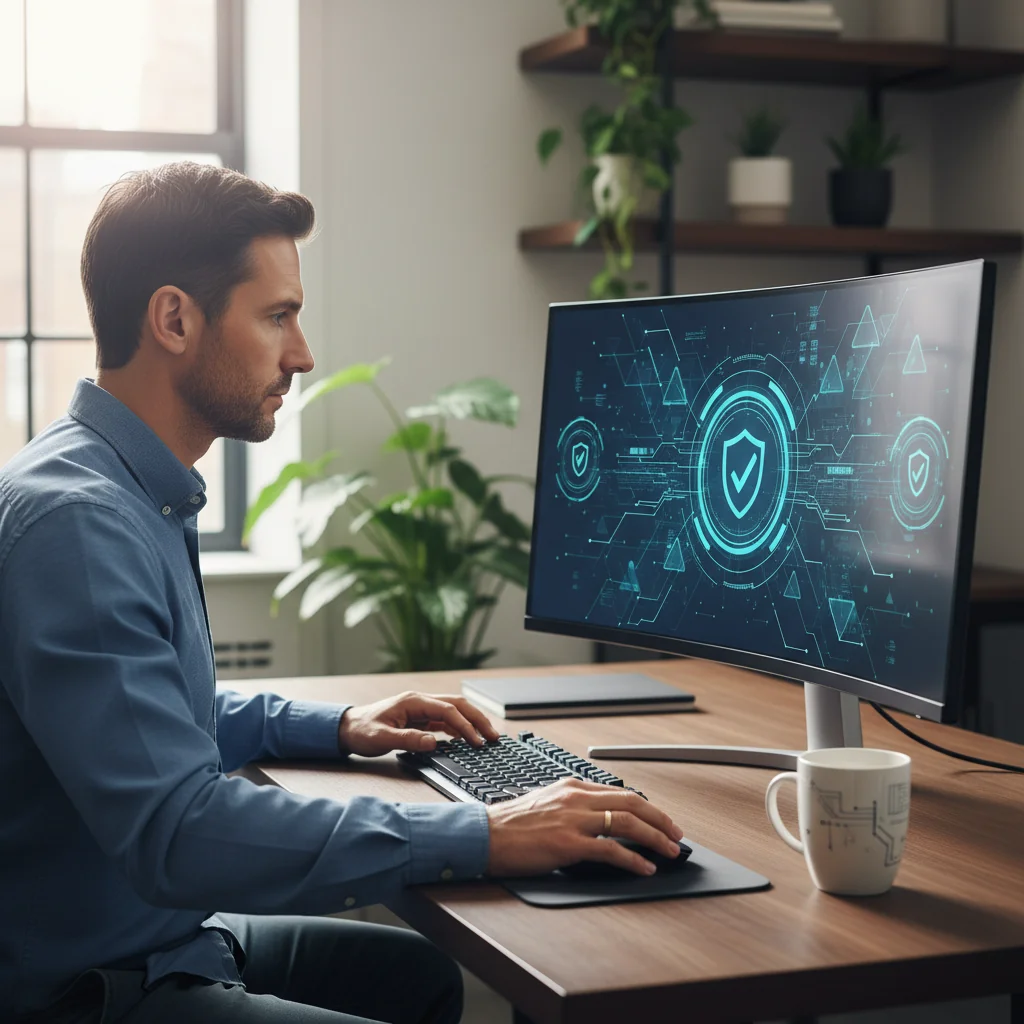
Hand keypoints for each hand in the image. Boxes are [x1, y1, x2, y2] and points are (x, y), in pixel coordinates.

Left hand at [338, 691, 499, 756]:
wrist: (347, 729)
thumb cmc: (362, 730)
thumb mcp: (382, 737)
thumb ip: (408, 740)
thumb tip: (433, 743)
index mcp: (413, 701)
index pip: (447, 710)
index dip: (465, 725)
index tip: (477, 741)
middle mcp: (420, 702)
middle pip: (457, 705)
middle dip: (477, 719)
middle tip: (494, 735)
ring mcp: (421, 710)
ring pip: (454, 712)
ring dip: (471, 723)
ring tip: (487, 737)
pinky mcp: (420, 719)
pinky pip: (445, 721)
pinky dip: (459, 729)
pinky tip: (467, 739)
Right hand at [486, 778, 684, 876]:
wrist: (484, 835)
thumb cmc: (510, 825)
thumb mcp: (545, 803)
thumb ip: (572, 806)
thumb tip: (598, 820)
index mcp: (571, 786)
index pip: (619, 792)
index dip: (646, 807)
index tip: (660, 820)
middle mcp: (575, 798)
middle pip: (631, 802)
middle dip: (660, 819)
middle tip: (676, 834)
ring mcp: (573, 820)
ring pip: (627, 822)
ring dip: (654, 837)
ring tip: (669, 851)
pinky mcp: (568, 843)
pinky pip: (611, 850)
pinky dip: (634, 859)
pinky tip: (645, 867)